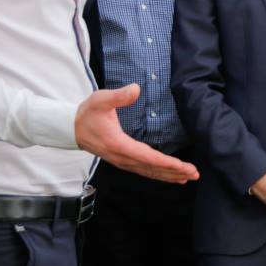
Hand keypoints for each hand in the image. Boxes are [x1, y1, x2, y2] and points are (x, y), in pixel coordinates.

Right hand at [75, 84, 198, 183]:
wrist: (71, 128)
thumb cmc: (88, 113)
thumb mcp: (100, 100)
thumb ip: (118, 96)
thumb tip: (136, 88)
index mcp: (118, 144)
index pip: (146, 157)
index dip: (165, 162)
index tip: (181, 165)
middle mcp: (122, 157)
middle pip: (151, 168)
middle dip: (173, 172)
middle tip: (194, 173)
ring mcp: (123, 161)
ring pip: (149, 172)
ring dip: (169, 175)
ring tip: (188, 177)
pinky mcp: (124, 161)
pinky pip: (144, 171)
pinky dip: (159, 174)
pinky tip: (172, 176)